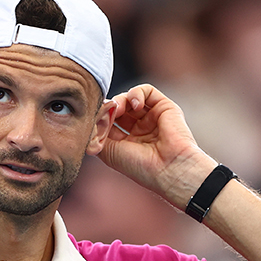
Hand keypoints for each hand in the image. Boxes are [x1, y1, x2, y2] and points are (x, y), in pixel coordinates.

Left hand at [98, 84, 216, 207]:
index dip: (100, 118)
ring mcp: (152, 118)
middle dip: (109, 108)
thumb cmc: (140, 166)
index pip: (108, 122)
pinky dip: (136, 93)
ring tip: (119, 109)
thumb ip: (97, 133)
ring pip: (129, 98)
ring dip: (120, 100)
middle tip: (106, 112)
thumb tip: (92, 116)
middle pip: (118, 109)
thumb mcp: (108, 152)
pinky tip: (134, 105)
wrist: (168, 169)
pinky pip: (146, 91)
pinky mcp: (164, 107)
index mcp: (127, 143)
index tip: (95, 121)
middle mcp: (139, 130)